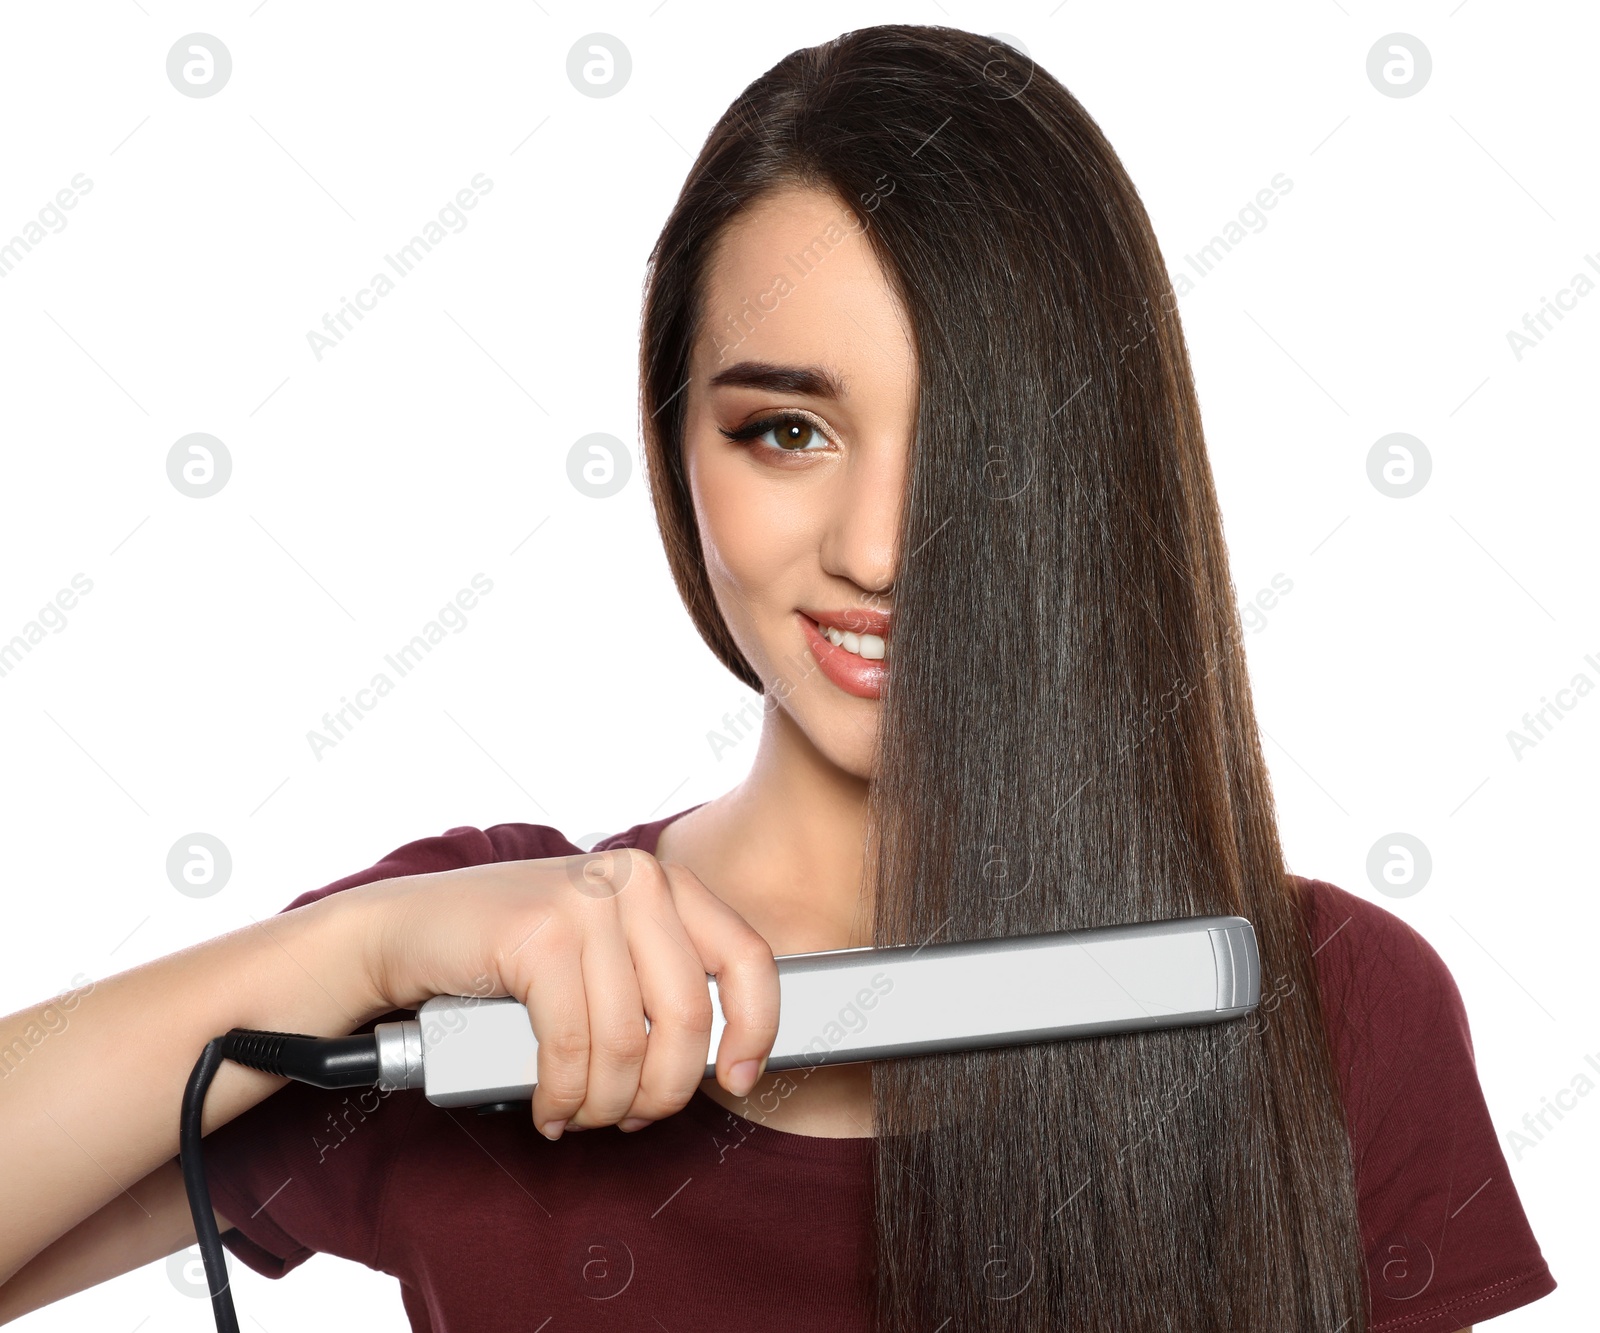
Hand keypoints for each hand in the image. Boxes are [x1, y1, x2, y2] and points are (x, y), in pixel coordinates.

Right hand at [356, 847, 778, 1138]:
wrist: (410, 929)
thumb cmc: (515, 951)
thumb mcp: (606, 948)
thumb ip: (661, 980)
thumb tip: (722, 1059)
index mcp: (666, 882)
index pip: (747, 958)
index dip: (755, 1030)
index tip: (738, 1080)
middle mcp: (635, 880)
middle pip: (689, 1016)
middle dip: (665, 1090)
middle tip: (634, 1116)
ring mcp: (586, 904)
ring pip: (628, 1043)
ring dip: (606, 1104)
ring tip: (583, 1115)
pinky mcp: (538, 937)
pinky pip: (572, 1048)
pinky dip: (563, 1096)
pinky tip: (552, 1108)